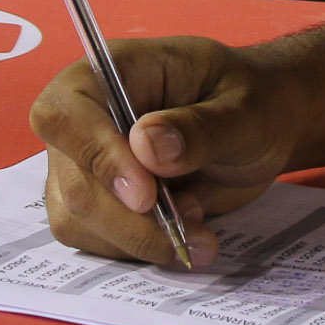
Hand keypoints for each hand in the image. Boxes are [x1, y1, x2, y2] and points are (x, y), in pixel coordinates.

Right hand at [31, 37, 303, 265]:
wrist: (261, 128)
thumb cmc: (251, 101)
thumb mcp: (244, 109)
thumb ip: (199, 127)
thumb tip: (146, 147)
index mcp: (112, 72)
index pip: (63, 112)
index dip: (94, 155)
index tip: (145, 194)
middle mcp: (86, 118)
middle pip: (71, 180)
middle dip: (128, 219)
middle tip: (191, 227)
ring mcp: (85, 164)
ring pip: (77, 219)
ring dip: (138, 240)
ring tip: (199, 230)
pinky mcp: (98, 204)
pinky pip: (96, 241)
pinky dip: (140, 251)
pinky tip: (185, 238)